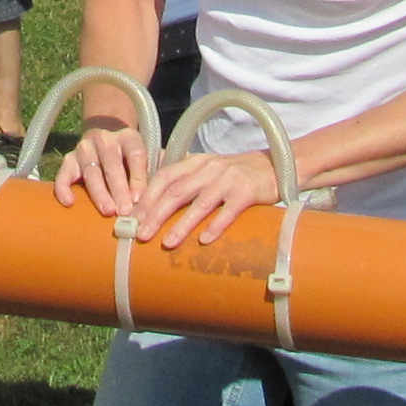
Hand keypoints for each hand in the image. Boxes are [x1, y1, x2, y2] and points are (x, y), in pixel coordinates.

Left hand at [137, 141, 279, 247]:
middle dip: (156, 214)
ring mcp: (228, 179)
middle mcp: (209, 168)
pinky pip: (229, 210)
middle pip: (176, 192)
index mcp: (194, 162)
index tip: (131, 218)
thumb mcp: (206, 169)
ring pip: (200, 203)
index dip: (146, 197)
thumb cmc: (233, 174)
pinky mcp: (247, 192)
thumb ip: (182, 179)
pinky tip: (204, 241)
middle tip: (141, 234)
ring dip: (181, 225)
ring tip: (167, 243)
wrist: (274, 166)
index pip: (164, 177)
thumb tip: (150, 197)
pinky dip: (216, 225)